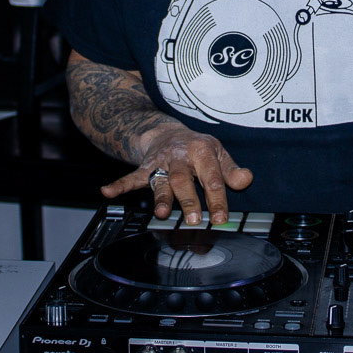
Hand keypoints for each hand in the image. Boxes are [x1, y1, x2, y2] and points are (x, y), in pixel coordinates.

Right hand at [99, 126, 252, 225]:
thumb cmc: (197, 149)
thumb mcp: (218, 154)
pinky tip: (107, 192)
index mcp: (203, 152)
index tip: (221, 218)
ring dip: (160, 197)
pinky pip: (131, 177)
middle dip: (188, 199)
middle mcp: (180, 157)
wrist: (167, 133)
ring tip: (160, 213)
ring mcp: (161, 163)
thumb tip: (246, 180)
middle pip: (184, 180)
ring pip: (161, 180)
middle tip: (193, 219)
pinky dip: (119, 185)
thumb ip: (231, 170)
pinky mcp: (145, 168)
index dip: (217, 199)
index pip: (212, 178)